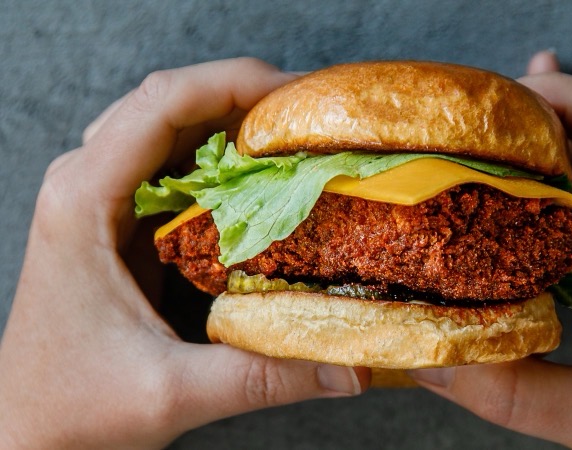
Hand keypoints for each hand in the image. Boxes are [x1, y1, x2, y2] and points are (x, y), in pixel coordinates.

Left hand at [0, 58, 366, 448]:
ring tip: (297, 137)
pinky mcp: (118, 216)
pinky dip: (222, 157)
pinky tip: (262, 176)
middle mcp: (85, 182)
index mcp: (83, 201)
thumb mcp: (172, 393)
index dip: (234, 82)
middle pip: (172, 103)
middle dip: (247, 97)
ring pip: (173, 126)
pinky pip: (173, 162)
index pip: (162, 104)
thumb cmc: (73, 407)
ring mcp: (99, 195)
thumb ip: (264, 376)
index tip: (300, 95)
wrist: (29, 426)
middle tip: (314, 117)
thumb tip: (349, 367)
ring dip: (235, 122)